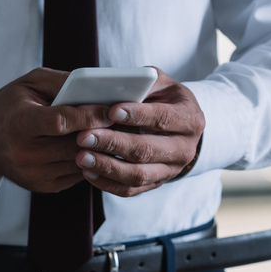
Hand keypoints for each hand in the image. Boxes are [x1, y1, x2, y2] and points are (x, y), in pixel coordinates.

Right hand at [0, 68, 111, 192]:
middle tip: (127, 120)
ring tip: (118, 132)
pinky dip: (92, 160)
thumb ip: (62, 82)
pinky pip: (79, 173)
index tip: (112, 109)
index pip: (59, 121)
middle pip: (75, 145)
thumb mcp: (30, 84)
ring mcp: (35, 174)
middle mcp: (25, 153)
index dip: (88, 115)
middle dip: (103, 133)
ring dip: (102, 149)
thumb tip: (98, 86)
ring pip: (82, 161)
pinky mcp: (44, 186)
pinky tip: (100, 147)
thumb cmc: (10, 106)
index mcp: (19, 123)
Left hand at [74, 68, 204, 196]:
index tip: (111, 111)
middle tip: (84, 136)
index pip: (163, 118)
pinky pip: (130, 190)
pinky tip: (87, 172)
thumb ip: (142, 81)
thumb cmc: (162, 99)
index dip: (137, 115)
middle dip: (113, 144)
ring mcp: (171, 170)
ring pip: (137, 175)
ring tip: (81, 157)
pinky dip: (107, 183)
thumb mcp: (160, 84)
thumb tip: (113, 85)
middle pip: (146, 150)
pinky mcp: (155, 184)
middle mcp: (184, 148)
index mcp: (189, 119)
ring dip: (106, 167)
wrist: (179, 127)